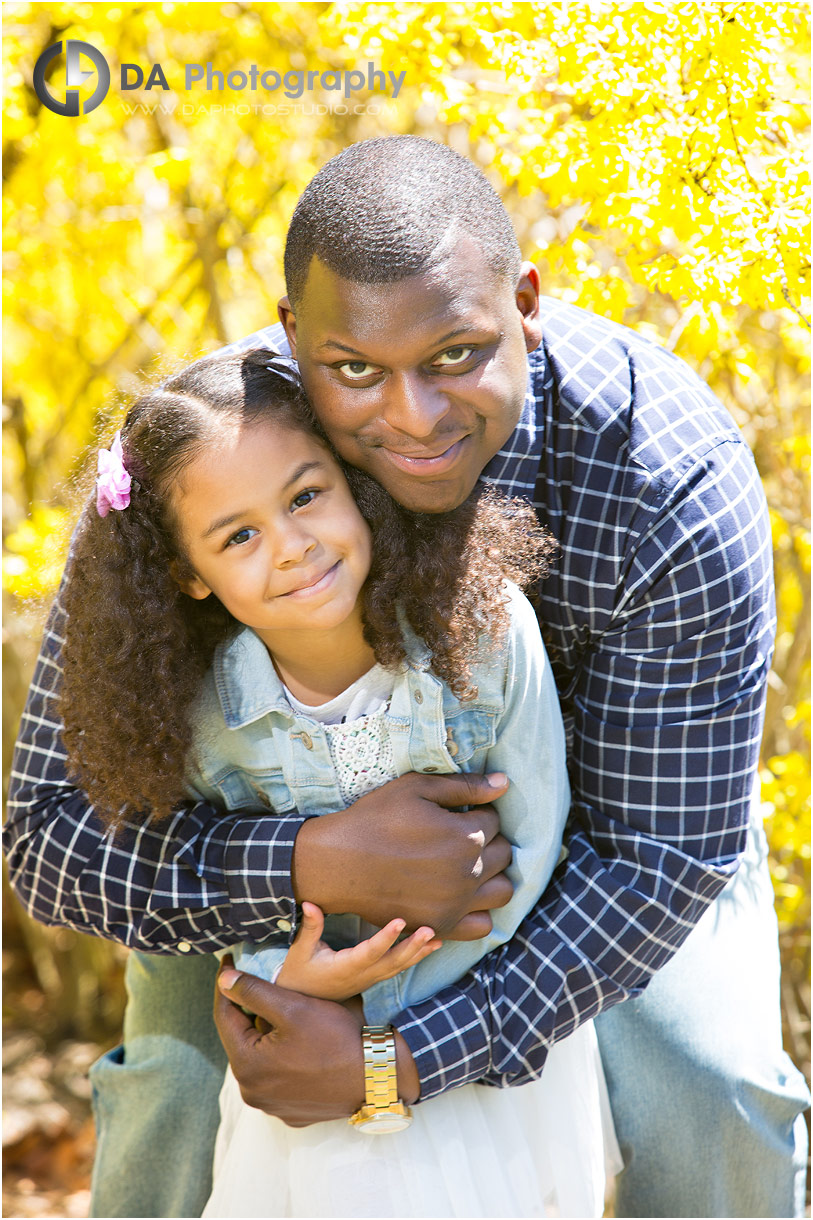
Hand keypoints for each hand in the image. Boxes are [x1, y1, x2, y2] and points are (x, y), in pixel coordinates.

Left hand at [214, 956, 419, 1125]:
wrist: (376, 1075)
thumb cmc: (335, 1038)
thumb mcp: (292, 1007)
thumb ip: (253, 992)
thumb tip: (224, 980)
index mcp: (247, 1066)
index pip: (224, 1016)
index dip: (226, 985)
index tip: (228, 962)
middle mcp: (252, 1093)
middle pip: (241, 1040)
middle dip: (247, 1011)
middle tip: (257, 983)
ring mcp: (272, 1106)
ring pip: (259, 1060)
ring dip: (265, 1035)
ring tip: (281, 1012)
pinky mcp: (291, 1111)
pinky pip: (277, 1079)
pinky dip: (281, 1059)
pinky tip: (298, 1044)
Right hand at [277, 902, 440, 999]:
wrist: (301, 1000)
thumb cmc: (300, 973)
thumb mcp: (300, 951)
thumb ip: (310, 927)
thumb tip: (309, 903)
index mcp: (344, 968)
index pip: (369, 952)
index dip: (385, 938)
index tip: (400, 921)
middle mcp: (361, 976)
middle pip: (391, 962)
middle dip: (412, 947)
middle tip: (430, 931)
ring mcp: (369, 979)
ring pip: (398, 967)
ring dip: (418, 953)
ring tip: (438, 940)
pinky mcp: (372, 978)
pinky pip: (396, 968)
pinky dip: (413, 959)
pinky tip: (427, 948)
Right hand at [292, 771, 513, 938]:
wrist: (338, 862)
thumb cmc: (376, 818)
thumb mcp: (417, 788)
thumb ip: (465, 786)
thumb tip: (505, 783)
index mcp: (467, 836)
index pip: (494, 820)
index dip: (475, 812)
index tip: (454, 814)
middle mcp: (469, 873)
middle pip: (503, 853)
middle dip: (487, 840)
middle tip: (457, 836)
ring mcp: (457, 904)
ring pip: (502, 890)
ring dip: (492, 875)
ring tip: (467, 865)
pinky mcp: (442, 926)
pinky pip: (483, 925)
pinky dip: (479, 910)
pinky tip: (461, 894)